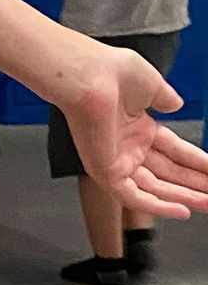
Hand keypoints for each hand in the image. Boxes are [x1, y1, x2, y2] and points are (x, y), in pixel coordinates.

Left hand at [63, 42, 207, 217]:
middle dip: (195, 184)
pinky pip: (133, 196)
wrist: (89, 76)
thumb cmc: (113, 72)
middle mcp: (127, 145)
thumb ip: (166, 99)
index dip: (197, 162)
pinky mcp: (105, 171)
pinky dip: (157, 206)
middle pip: (168, 172)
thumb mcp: (151, 85)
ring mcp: (116, 159)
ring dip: (184, 198)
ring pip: (155, 188)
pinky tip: (182, 211)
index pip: (175, 150)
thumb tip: (176, 104)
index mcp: (137, 125)